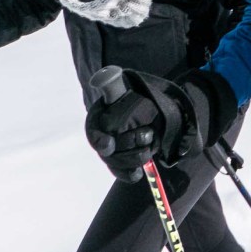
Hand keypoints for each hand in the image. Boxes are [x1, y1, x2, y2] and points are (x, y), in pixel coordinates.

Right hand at [85, 68, 236, 179]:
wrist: (158, 111)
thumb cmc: (137, 97)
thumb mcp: (125, 87)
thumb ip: (114, 83)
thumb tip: (105, 77)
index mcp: (99, 117)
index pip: (92, 131)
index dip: (98, 139)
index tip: (108, 145)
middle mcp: (103, 136)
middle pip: (107, 151)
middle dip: (127, 145)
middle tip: (148, 136)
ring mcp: (113, 151)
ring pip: (116, 162)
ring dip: (134, 157)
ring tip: (151, 148)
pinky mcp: (124, 161)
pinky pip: (123, 172)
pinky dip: (129, 173)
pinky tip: (138, 174)